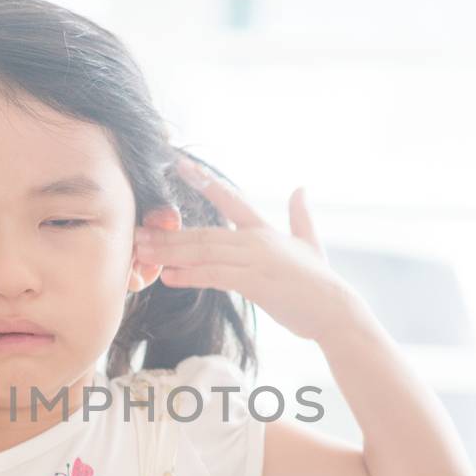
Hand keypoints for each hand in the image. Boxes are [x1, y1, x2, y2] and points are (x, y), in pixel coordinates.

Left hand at [136, 156, 367, 342]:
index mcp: (265, 229)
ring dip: (171, 252)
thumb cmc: (319, 281)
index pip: (231, 198)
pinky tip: (168, 276)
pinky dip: (190, 275)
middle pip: (205, 231)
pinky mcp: (255, 282)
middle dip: (171, 233)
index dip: (205, 181)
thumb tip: (302, 188)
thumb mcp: (310, 242)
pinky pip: (215, 275)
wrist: (334, 309)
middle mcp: (256, 240)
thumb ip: (301, 215)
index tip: (180, 165)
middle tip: (140, 232)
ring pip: (205, 251)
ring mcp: (255, 259)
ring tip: (144, 252)